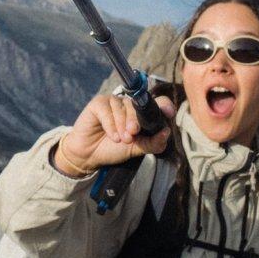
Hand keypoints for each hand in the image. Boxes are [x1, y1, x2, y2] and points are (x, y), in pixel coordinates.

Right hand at [54, 94, 174, 175]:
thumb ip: (153, 143)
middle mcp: (129, 104)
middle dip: (136, 122)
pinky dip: (110, 124)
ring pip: (123, 107)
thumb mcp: (137, 149)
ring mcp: (114, 102)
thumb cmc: (114, 149)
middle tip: (130, 137)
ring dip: (122, 125)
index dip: (164, 105)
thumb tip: (166, 132)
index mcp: (142, 113)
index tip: (168, 113)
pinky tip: (112, 136)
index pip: (158, 102)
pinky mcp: (98, 103)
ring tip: (119, 140)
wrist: (90, 156)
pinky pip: (108, 109)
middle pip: (138, 106)